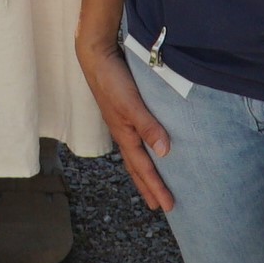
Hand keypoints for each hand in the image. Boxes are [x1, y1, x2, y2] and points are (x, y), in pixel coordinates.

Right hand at [75, 32, 170, 212]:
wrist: (96, 56)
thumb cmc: (113, 80)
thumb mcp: (131, 104)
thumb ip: (148, 126)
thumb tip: (164, 152)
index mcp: (124, 135)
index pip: (143, 168)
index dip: (156, 187)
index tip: (168, 206)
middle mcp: (123, 133)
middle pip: (136, 167)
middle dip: (147, 186)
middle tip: (158, 205)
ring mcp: (122, 122)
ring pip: (135, 154)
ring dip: (144, 171)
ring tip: (152, 182)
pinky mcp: (124, 111)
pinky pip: (136, 139)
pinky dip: (143, 150)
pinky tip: (149, 146)